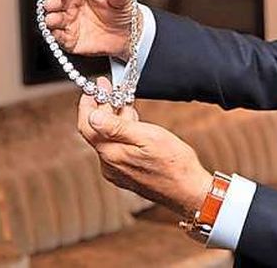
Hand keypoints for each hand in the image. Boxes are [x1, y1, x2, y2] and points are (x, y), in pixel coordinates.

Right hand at [44, 0, 139, 59]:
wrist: (127, 35)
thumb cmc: (122, 10)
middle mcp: (71, 1)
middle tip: (51, 3)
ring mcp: (68, 19)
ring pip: (53, 16)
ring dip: (50, 17)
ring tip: (52, 19)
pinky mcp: (68, 37)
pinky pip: (58, 36)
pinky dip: (55, 35)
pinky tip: (58, 34)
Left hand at [77, 78, 212, 216]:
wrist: (188, 190)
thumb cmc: (175, 163)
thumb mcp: (149, 137)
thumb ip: (118, 127)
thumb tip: (92, 116)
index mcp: (112, 153)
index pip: (87, 125)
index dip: (88, 103)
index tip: (96, 87)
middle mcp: (110, 164)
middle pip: (96, 130)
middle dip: (102, 107)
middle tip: (110, 88)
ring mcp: (117, 170)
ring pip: (107, 138)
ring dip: (112, 118)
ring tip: (123, 101)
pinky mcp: (126, 173)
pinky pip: (116, 147)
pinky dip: (120, 131)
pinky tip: (131, 123)